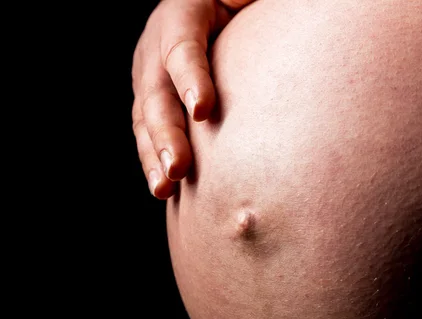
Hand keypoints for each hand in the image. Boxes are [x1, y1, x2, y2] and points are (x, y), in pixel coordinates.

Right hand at [131, 0, 253, 197]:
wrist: (213, 6)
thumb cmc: (240, 4)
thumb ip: (248, 5)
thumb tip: (269, 10)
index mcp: (184, 12)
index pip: (182, 47)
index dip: (190, 78)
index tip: (204, 111)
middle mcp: (157, 43)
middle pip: (156, 90)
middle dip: (166, 132)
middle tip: (178, 168)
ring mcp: (150, 72)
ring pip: (145, 116)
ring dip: (154, 155)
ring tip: (164, 188)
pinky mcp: (152, 98)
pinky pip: (147, 130)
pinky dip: (155, 160)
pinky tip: (164, 189)